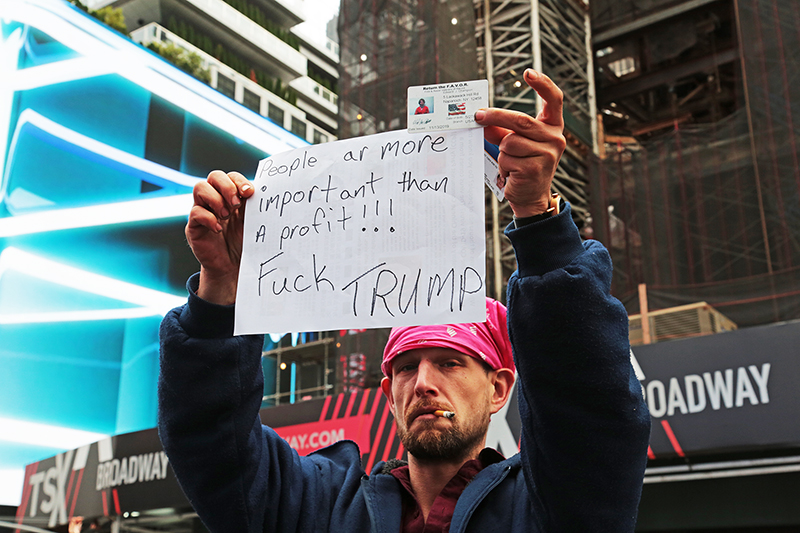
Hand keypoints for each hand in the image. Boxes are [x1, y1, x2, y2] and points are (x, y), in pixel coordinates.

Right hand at [186, 170, 253, 304]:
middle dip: (227, 187)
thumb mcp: (252, 223)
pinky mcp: (194, 226)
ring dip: (216, 199)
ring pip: (200, 188)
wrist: (233, 268)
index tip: (249, 192)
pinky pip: (195, 212)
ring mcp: (203, 211)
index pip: (231, 177)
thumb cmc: (245, 243)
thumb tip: (266, 193)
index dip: (239, 181)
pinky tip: (218, 229)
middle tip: (237, 204)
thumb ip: (255, 207)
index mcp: (232, 196)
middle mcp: (216, 200)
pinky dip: (208, 218)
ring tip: (227, 216)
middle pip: (214, 176)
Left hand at [475, 69, 565, 217]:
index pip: (554, 100)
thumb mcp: (515, 143)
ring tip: (510, 163)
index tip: (528, 72)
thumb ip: (502, 129)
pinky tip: (512, 174)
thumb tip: (482, 119)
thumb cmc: (523, 165)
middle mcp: (555, 138)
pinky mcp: (535, 168)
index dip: (543, 84)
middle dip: (495, 117)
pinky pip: (507, 159)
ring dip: (502, 152)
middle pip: (521, 120)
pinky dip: (503, 166)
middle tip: (478, 116)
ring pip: (510, 142)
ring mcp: (547, 154)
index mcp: (553, 127)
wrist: (531, 197)